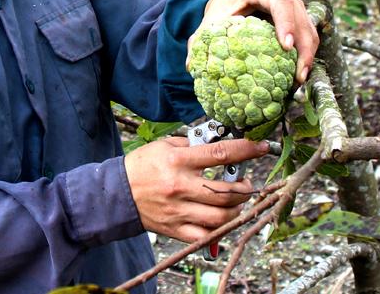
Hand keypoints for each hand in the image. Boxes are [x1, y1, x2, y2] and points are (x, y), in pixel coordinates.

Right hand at [123, 136, 267, 242]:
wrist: (117, 194)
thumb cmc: (142, 166)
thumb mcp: (164, 145)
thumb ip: (192, 144)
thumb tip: (218, 143)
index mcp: (178, 161)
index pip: (220, 154)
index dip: (246, 150)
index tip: (262, 147)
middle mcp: (181, 186)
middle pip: (226, 191)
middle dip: (245, 187)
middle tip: (246, 183)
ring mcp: (179, 211)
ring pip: (221, 217)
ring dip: (236, 209)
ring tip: (236, 201)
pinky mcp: (176, 229)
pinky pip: (205, 236)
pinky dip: (219, 230)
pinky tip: (221, 220)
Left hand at [189, 0, 319, 82]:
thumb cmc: (224, 7)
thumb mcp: (212, 21)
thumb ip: (200, 40)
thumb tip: (190, 65)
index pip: (280, 2)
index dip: (286, 23)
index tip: (286, 47)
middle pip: (301, 19)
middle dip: (303, 48)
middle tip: (297, 76)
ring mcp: (295, 5)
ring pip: (309, 30)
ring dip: (308, 56)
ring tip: (298, 81)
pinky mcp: (300, 19)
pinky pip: (309, 37)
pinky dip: (306, 56)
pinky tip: (299, 76)